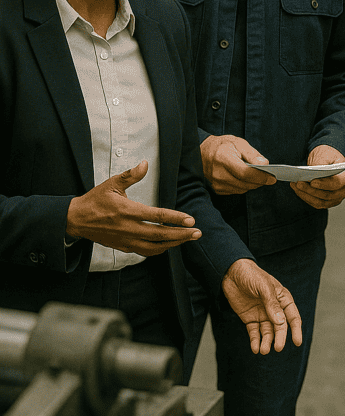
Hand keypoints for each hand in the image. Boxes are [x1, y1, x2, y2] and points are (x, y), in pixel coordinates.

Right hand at [66, 160, 201, 254]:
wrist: (76, 220)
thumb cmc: (96, 200)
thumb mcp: (112, 183)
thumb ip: (130, 175)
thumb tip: (145, 163)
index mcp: (128, 211)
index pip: (157, 217)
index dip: (176, 218)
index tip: (191, 219)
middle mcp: (128, 228)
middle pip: (160, 235)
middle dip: (181, 234)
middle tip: (197, 232)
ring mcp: (126, 240)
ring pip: (154, 247)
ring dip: (173, 244)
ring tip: (188, 238)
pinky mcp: (123, 246)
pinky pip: (145, 251)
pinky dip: (159, 249)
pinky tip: (169, 244)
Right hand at [200, 135, 276, 194]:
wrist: (202, 152)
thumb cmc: (222, 146)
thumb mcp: (238, 142)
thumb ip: (252, 153)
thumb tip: (264, 164)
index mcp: (223, 157)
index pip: (245, 172)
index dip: (260, 176)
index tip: (272, 177)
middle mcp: (218, 173)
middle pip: (245, 183)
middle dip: (259, 181)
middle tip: (269, 177)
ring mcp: (216, 183)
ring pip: (242, 189)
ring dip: (253, 184)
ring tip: (258, 176)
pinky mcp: (217, 190)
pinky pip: (236, 191)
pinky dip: (244, 186)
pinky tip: (246, 178)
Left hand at [222, 258, 302, 354]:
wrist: (231, 272)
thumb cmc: (251, 275)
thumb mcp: (263, 286)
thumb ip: (272, 304)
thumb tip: (280, 322)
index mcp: (282, 298)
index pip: (292, 316)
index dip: (296, 329)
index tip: (297, 342)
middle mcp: (274, 308)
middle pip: (280, 327)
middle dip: (279, 338)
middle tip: (277, 348)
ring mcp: (262, 314)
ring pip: (267, 332)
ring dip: (266, 342)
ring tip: (263, 350)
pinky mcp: (250, 319)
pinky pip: (254, 333)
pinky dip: (255, 341)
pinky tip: (255, 348)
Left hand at [290, 145, 344, 208]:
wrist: (328, 159)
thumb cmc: (328, 156)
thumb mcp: (325, 154)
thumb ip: (320, 163)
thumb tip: (312, 172)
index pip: (336, 183)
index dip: (324, 184)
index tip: (312, 182)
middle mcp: (343, 190)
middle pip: (327, 195)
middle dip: (311, 190)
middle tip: (299, 183)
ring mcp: (336, 198)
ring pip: (320, 201)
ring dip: (306, 194)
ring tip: (295, 185)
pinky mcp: (327, 202)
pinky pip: (315, 203)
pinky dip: (305, 197)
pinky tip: (297, 189)